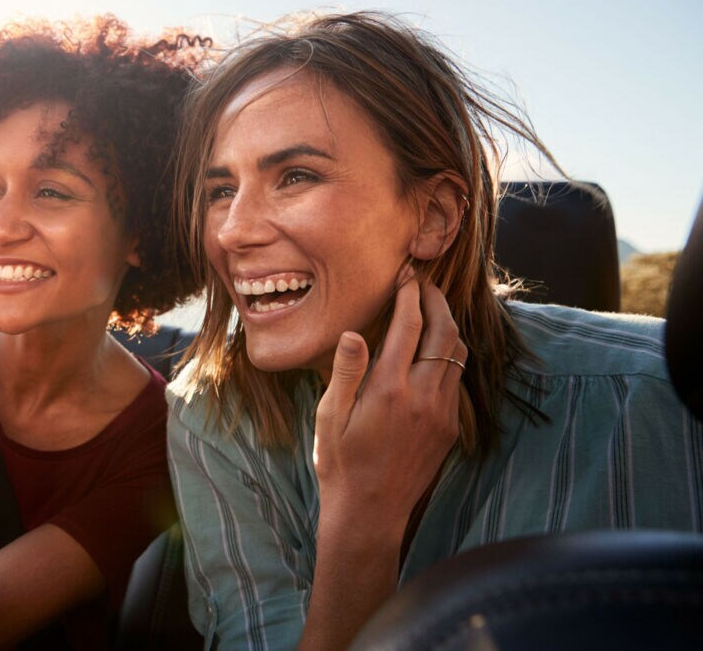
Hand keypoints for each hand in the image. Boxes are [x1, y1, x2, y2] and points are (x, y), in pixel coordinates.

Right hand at [312, 275, 465, 535]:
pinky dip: (448, 356)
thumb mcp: (328, 416)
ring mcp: (441, 412)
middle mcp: (422, 396)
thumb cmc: (340, 462)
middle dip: (437, 301)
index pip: (409, 325)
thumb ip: (345, 372)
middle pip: (444, 332)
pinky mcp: (449, 428)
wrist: (370, 511)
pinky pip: (456, 381)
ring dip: (447, 327)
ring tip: (430, 312)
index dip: (410, 294)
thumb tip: (354, 332)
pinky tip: (431, 354)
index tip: (406, 276)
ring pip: (457, 354)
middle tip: (424, 284)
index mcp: (388, 389)